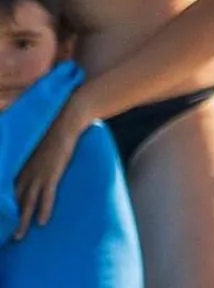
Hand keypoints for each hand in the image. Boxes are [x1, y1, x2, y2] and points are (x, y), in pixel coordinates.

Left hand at [14, 105, 82, 239]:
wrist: (64, 120)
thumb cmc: (51, 130)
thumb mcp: (34, 146)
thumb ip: (29, 158)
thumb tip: (31, 165)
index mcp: (19, 167)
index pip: (5, 190)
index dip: (2, 204)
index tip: (0, 217)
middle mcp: (25, 173)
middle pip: (12, 201)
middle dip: (8, 218)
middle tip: (4, 234)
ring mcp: (38, 174)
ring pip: (26, 203)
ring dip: (21, 221)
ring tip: (18, 236)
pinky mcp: (52, 173)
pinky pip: (47, 196)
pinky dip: (44, 209)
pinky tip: (42, 222)